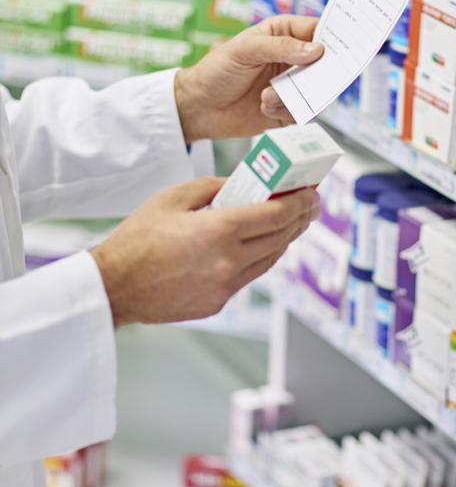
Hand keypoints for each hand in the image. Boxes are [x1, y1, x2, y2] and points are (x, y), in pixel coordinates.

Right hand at [91, 177, 318, 325]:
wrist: (114, 286)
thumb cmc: (138, 237)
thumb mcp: (175, 196)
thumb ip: (216, 187)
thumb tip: (246, 184)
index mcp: (219, 231)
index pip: (276, 214)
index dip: (299, 201)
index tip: (311, 191)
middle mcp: (229, 262)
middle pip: (281, 237)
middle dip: (300, 218)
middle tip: (310, 203)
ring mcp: (226, 286)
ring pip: (271, 259)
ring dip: (286, 238)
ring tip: (294, 221)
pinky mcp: (219, 302)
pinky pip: (251, 275)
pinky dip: (263, 256)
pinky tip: (263, 243)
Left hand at [174, 15, 322, 142]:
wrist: (199, 108)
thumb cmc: (217, 70)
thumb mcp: (245, 49)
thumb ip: (281, 47)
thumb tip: (317, 50)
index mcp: (284, 34)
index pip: (318, 30)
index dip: (334, 36)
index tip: (344, 46)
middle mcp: (292, 58)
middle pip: (324, 63)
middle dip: (317, 73)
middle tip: (306, 79)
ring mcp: (292, 84)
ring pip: (316, 90)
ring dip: (293, 95)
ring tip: (266, 97)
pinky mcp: (288, 110)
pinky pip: (303, 112)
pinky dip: (284, 111)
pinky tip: (263, 108)